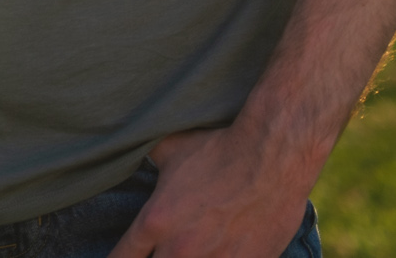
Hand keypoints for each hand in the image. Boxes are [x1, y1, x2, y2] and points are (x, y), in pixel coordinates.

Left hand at [108, 126, 316, 257]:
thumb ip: (147, 160)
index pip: (123, 256)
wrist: (272, 158)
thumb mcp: (170, 147)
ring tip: (191, 250)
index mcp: (156, 221)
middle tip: (163, 250)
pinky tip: (220, 253)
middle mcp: (180, 249)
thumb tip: (129, 149)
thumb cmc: (219, 148)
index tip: (124, 256)